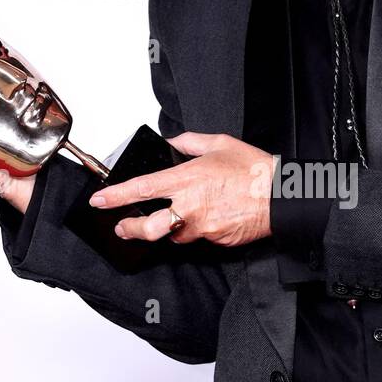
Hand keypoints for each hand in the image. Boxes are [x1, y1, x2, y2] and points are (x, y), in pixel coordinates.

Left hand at [87, 131, 276, 247]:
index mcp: (187, 179)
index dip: (116, 197)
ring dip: (172, 228)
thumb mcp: (220, 144)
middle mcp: (190, 206)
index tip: (100, 200)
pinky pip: (198, 238)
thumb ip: (190, 142)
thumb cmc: (255, 170)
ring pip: (174, 234)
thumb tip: (174, 141)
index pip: (142, 189)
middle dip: (130, 229)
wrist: (281, 196)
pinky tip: (209, 218)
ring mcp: (202, 227)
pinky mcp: (215, 240)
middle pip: (148, 227)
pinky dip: (197, 230)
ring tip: (180, 216)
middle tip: (123, 227)